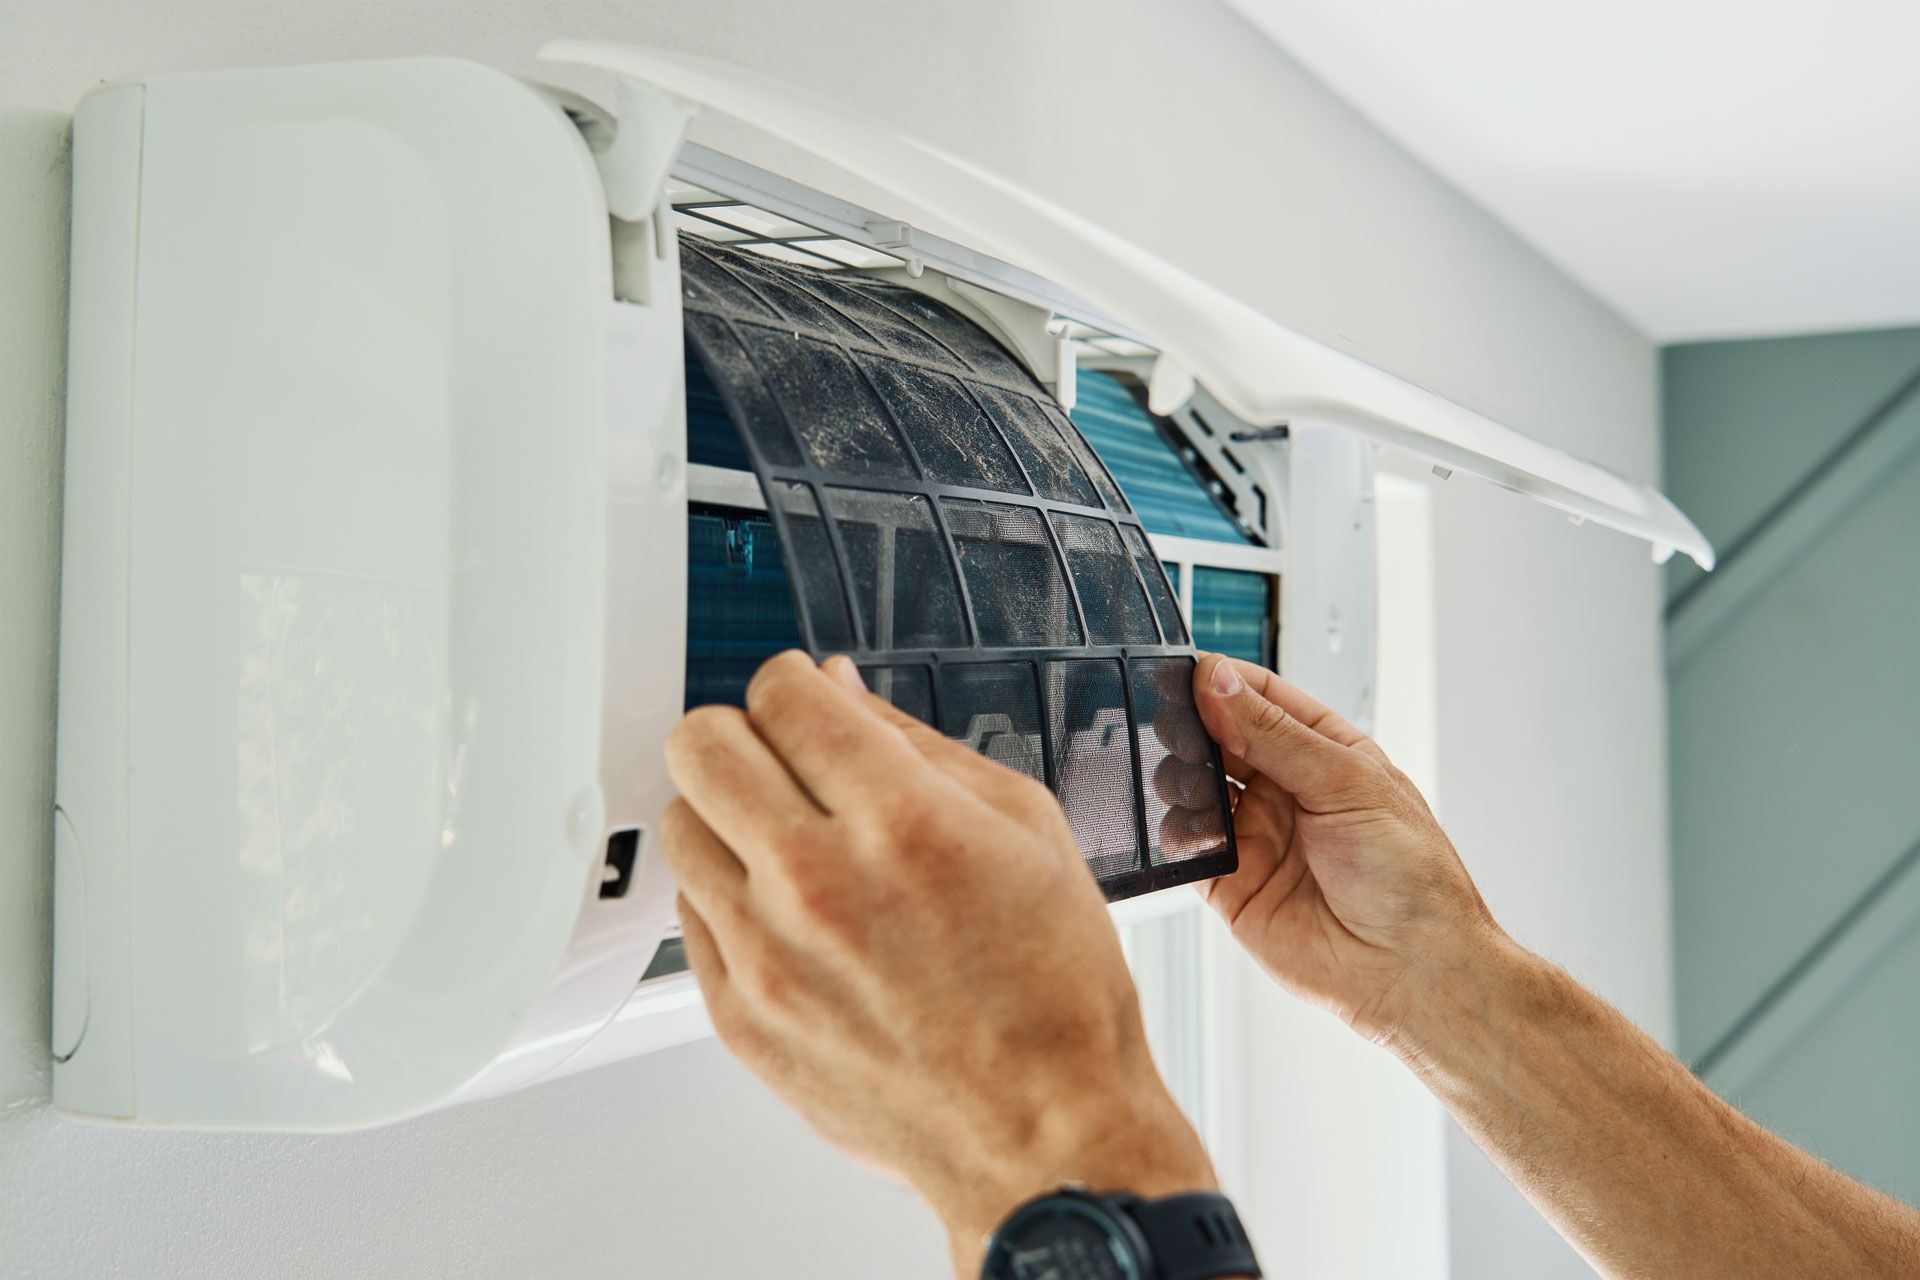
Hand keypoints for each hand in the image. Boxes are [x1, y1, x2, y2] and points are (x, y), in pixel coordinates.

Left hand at [663, 651, 1214, 1272]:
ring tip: (788, 843)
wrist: (1041, 1131)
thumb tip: (840, 691)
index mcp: (901, 820)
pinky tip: (790, 913)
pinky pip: (687, 914)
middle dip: (742, 733)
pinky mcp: (739, 1016)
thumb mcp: (1026, 826)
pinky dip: (728, 896)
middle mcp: (819, 882)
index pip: (782, 694)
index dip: (795, 683)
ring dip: (727, 815)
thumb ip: (916, 743)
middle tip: (781, 759)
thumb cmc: (1052, 992)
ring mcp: (767, 954)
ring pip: (680, 825)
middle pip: (702, 745)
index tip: (808, 703)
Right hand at [1183, 653, 1503, 1049]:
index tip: (1192, 675)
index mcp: (1325, 753)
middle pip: (1221, 738)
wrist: (1411, 971)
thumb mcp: (1347, 783)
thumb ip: (1274, 734)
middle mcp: (1287, 790)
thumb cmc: (1411, 880)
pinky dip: (1177, 831)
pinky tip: (1190, 828)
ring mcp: (1258, 835)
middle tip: (1176, 725)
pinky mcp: (1232, 883)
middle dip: (1193, 726)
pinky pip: (1189, 846)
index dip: (1224, 682)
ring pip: (1197, 787)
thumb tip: (1221, 683)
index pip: (1262, 698)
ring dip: (1181, 776)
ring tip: (1187, 780)